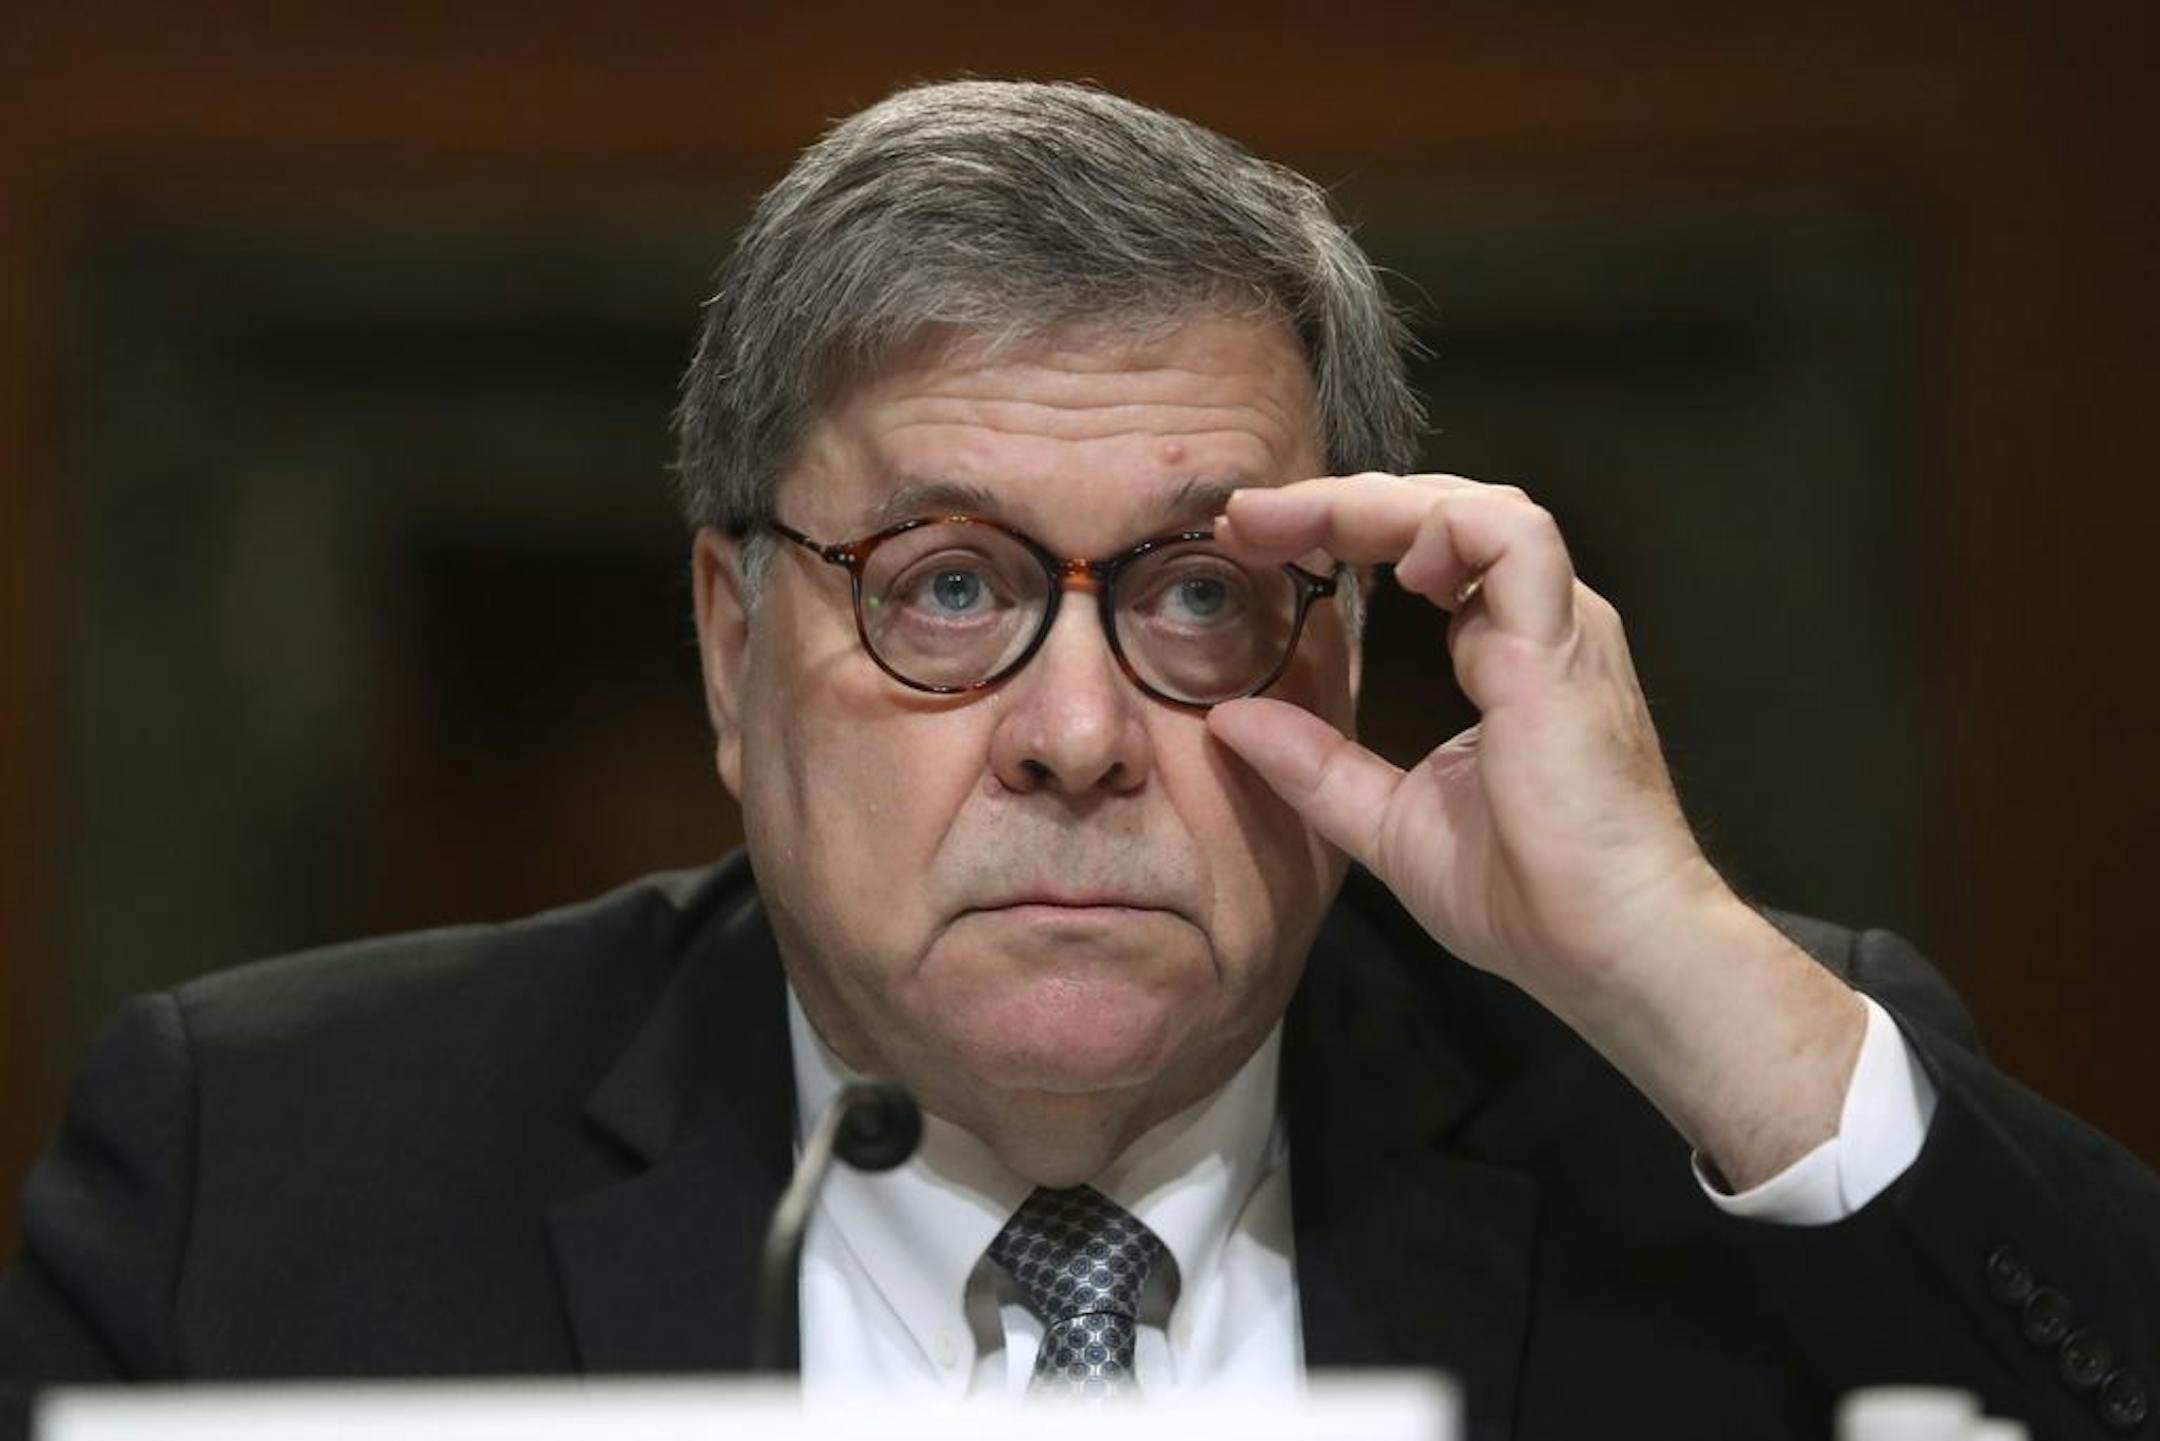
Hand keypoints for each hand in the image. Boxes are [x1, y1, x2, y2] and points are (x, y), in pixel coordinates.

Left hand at [1211, 473, 1864, 1185]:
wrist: (1608, 948)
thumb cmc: (1525, 898)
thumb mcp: (1387, 820)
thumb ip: (1313, 764)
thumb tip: (1228, 721)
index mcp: (1507, 653)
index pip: (1427, 554)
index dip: (1341, 533)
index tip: (1254, 543)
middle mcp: (1541, 624)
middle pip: (1444, 513)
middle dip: (1338, 502)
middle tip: (1245, 516)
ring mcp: (1559, 628)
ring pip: (1477, 507)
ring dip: (1376, 501)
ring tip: (1291, 522)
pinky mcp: (1560, 646)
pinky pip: (1511, 537)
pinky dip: (1442, 528)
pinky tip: (1390, 562)